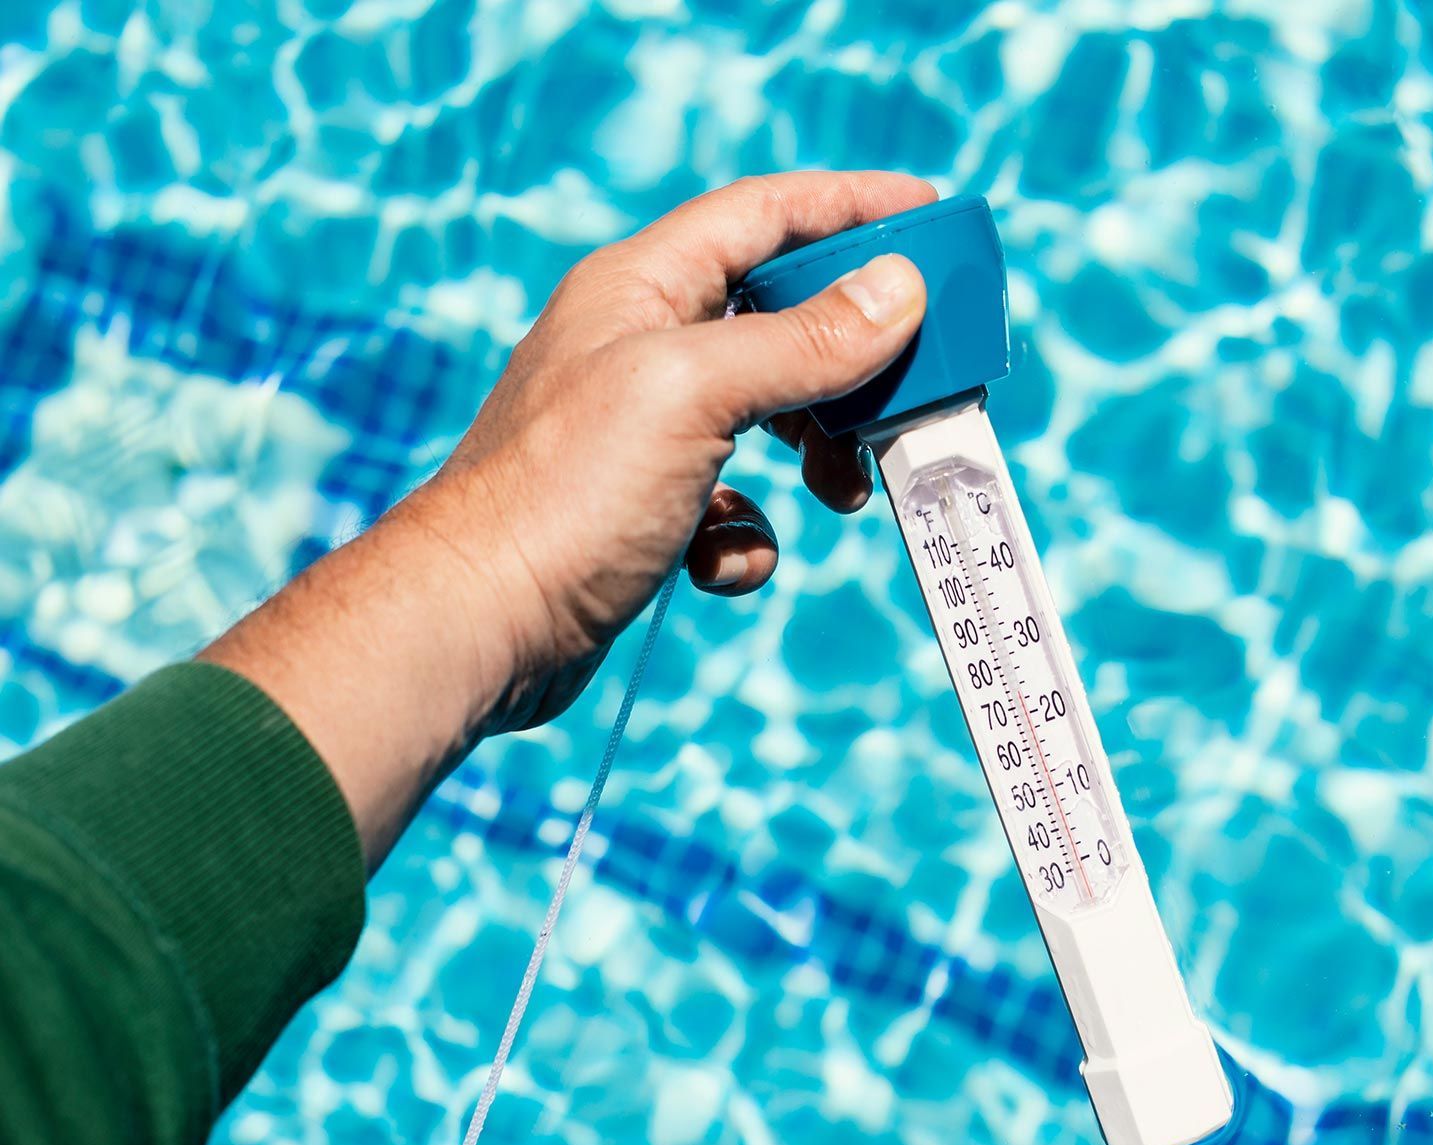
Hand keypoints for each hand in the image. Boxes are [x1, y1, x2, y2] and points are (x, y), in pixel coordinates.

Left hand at [406, 171, 932, 728]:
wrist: (479, 625)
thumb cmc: (564, 494)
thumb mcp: (695, 393)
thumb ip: (802, 339)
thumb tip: (898, 290)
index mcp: (640, 288)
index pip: (762, 214)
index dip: (848, 205)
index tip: (926, 212)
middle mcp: (639, 346)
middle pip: (778, 317)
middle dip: (850, 357)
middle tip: (913, 387)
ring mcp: (640, 431)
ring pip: (768, 414)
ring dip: (819, 452)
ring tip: (842, 494)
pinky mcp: (642, 509)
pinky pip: (729, 502)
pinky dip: (746, 533)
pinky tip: (719, 559)